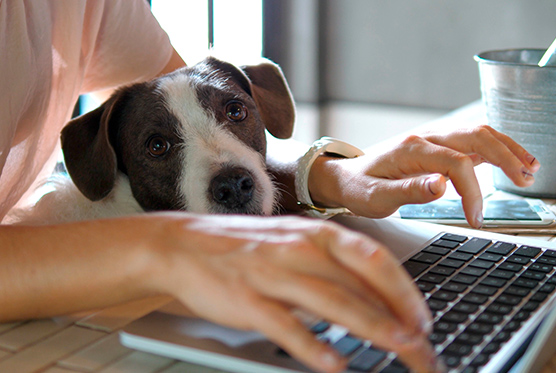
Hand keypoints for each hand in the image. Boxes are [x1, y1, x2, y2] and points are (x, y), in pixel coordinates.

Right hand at [148, 213, 438, 372]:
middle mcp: (299, 249)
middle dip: (399, 316)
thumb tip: (374, 297)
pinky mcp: (246, 298)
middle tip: (423, 347)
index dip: (404, 290)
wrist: (185, 244)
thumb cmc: (246, 246)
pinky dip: (312, 345)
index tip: (423, 318)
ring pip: (331, 301)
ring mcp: (272, 272)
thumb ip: (331, 267)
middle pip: (360, 284)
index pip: (373, 259)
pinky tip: (334, 364)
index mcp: (315, 234)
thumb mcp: (293, 244)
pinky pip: (285, 324)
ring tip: (398, 348)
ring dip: (370, 326)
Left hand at [309, 125, 539, 227]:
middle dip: (505, 157)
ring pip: (478, 134)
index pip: (456, 163)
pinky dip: (495, 149)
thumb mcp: (375, 198)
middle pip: (475, 137)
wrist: (346, 177)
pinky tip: (511, 162)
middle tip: (525, 181)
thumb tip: (442, 186)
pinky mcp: (436, 148)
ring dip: (506, 148)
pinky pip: (471, 142)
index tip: (475, 217)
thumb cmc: (359, 188)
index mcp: (412, 150)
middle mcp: (426, 139)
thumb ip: (408, 191)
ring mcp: (432, 140)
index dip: (472, 191)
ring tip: (530, 169)